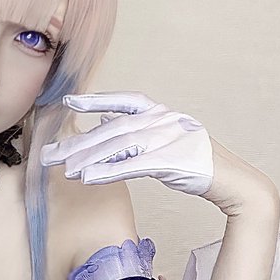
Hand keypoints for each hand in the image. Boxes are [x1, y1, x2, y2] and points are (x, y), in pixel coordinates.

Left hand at [41, 92, 213, 194]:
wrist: (232, 180)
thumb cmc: (197, 161)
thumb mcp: (167, 137)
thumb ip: (139, 128)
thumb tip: (108, 118)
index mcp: (161, 113)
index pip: (124, 101)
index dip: (95, 99)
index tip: (68, 102)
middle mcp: (162, 121)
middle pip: (112, 130)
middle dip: (78, 142)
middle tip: (48, 154)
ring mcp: (166, 139)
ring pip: (118, 147)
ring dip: (87, 159)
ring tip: (63, 169)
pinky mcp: (169, 162)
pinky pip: (131, 166)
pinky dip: (107, 171)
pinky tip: (86, 178)